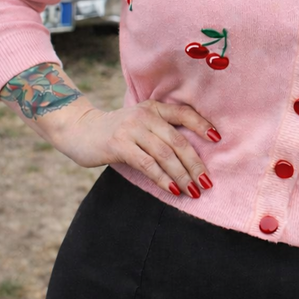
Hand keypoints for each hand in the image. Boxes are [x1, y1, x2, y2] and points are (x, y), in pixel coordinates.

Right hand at [49, 100, 219, 198]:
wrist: (80, 130)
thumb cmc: (116, 131)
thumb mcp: (140, 123)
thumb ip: (160, 130)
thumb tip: (190, 155)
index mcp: (153, 107)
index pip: (184, 113)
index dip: (202, 125)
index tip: (218, 139)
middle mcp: (145, 115)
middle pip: (178, 141)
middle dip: (195, 163)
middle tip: (207, 181)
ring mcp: (132, 129)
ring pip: (165, 155)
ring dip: (182, 176)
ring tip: (193, 191)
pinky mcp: (119, 145)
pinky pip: (148, 164)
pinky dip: (163, 179)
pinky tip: (173, 189)